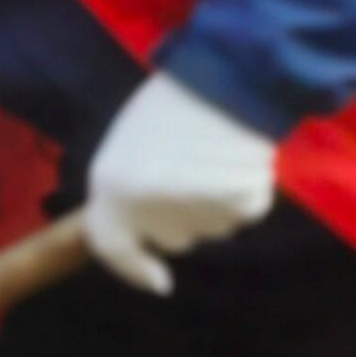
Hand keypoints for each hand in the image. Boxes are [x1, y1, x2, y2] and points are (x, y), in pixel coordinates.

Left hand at [83, 71, 277, 294]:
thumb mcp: (129, 143)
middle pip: (172, 238)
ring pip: (210, 226)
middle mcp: (147, 207)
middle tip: (191, 174)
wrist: (229, 75)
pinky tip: (239, 158)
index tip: (158, 281)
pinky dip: (244, 193)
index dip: (133, 269)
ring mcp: (194, 210)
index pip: (112, 246)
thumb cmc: (173, 100)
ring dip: (212, 203)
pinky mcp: (239, 205)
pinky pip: (242, 211)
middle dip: (180, 219)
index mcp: (111, 186)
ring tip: (213, 156)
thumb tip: (143, 227)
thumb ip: (129, 185)